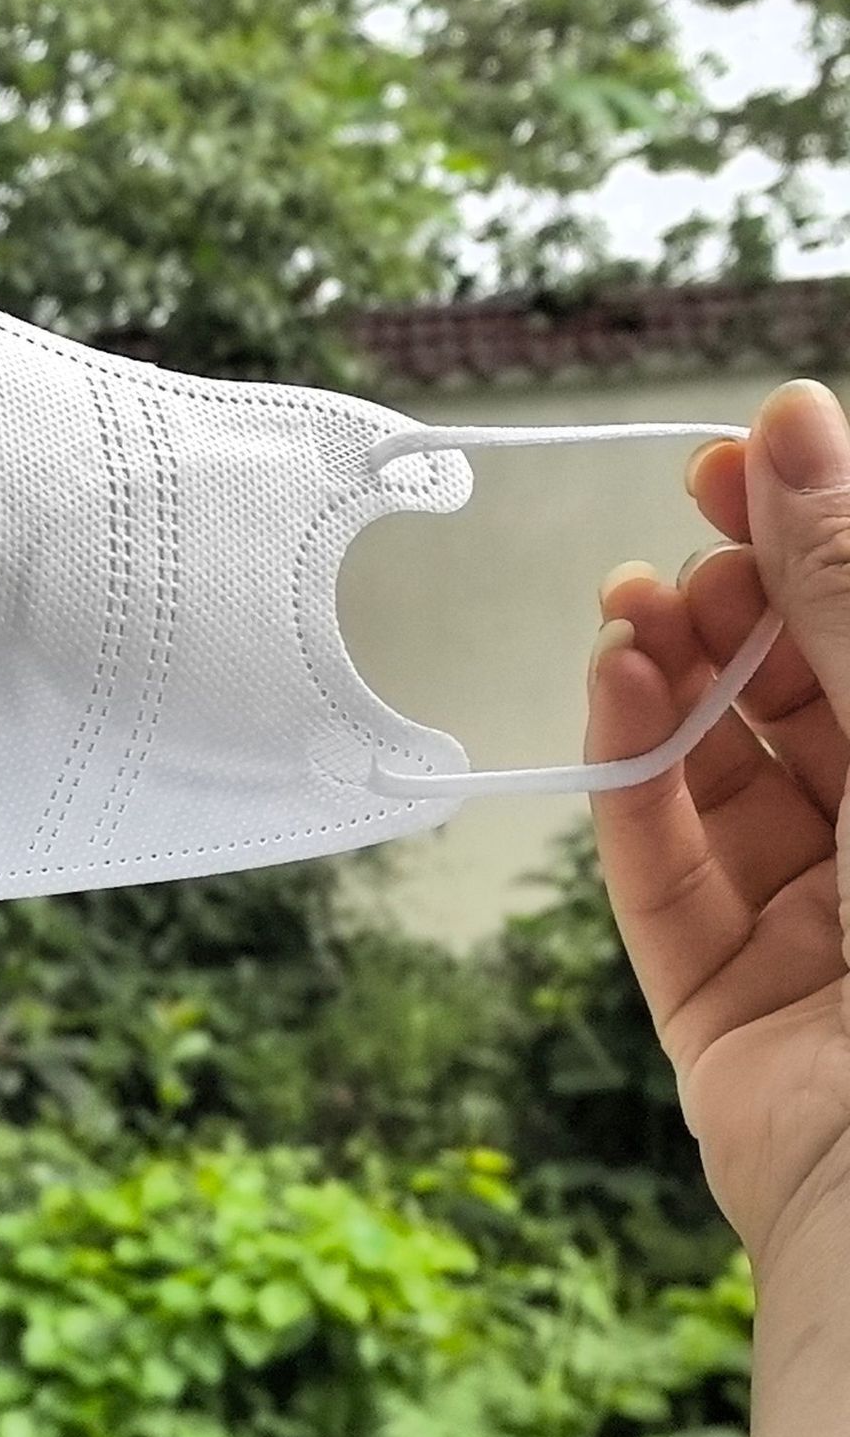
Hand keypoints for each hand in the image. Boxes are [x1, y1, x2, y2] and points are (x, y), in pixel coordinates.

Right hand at [588, 380, 849, 1436]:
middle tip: (683, 537)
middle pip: (811, 706)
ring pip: (728, 784)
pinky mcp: (726, 1009)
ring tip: (633, 606)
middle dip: (744, 607)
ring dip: (674, 683)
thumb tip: (793, 427)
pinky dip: (631, 779)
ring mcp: (822, 945)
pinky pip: (666, 879)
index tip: (744, 460)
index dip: (821, 548)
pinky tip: (613, 689)